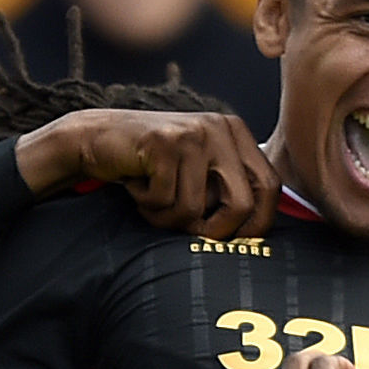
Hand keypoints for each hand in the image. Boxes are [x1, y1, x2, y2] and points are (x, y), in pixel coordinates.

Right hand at [15, 108, 278, 239]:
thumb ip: (228, 191)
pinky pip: (165, 201)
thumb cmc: (152, 167)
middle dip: (213, 232)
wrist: (97, 138)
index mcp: (237, 133)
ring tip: (152, 198)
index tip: (232, 241)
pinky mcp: (164, 142)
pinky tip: (137, 184)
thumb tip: (255, 236)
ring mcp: (193, 132)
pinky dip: (148, 205)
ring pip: (194, 209)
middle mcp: (221, 127)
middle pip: (241, 204)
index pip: (270, 187)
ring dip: (167, 218)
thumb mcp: (198, 173)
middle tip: (186, 229)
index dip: (256, 223)